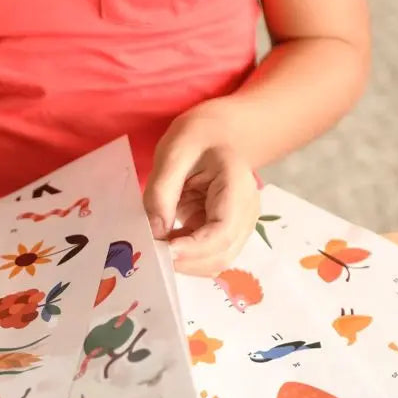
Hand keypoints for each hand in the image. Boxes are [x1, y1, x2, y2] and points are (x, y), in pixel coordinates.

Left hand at [143, 112, 259, 276]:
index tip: (162, 248)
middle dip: (184, 261)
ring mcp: (238, 228)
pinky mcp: (224, 235)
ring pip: (214, 263)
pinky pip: (205, 257)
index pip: (222, 232)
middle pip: (220, 256)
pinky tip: (166, 242)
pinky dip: (184, 257)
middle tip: (151, 251)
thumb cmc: (200, 137)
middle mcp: (246, 215)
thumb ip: (162, 191)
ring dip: (183, 262)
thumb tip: (155, 231)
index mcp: (237, 188)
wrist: (221, 135)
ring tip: (157, 244)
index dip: (193, 249)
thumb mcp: (174, 152)